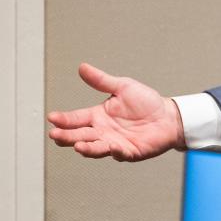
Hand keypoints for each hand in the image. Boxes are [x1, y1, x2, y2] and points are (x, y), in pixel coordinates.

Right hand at [47, 63, 185, 160]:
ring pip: (95, 148)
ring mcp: (114, 143)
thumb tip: (82, 67)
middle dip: (66, 136)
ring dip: (86, 147)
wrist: (168, 115)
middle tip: (55, 134)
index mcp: (98, 116)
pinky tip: (112, 146)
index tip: (52, 117)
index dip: (63, 119)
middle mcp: (102, 131)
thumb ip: (101, 81)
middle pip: (80, 135)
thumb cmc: (146, 102)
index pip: (75, 119)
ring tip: (77, 145)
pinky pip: (120, 153)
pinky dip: (115, 151)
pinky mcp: (129, 152)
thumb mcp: (122, 87)